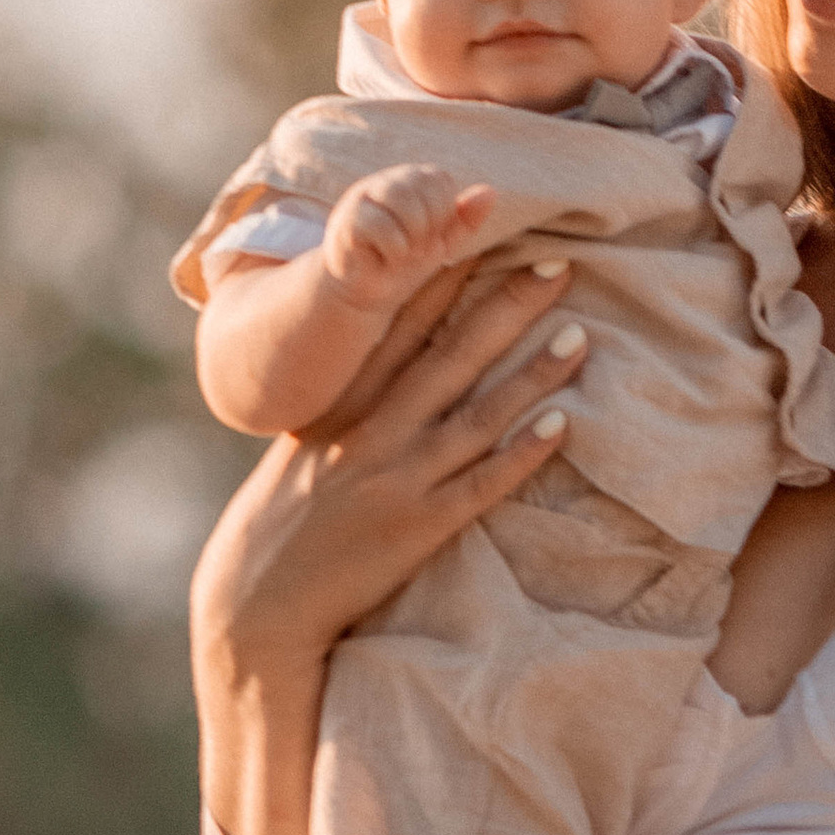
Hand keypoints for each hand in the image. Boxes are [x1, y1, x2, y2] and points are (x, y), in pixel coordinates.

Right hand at [193, 252, 587, 834]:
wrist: (255, 604)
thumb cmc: (279, 520)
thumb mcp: (301, 444)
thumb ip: (341, 401)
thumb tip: (373, 357)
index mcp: (340, 404)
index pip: (397, 326)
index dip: (441, 277)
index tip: (475, 230)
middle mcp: (372, 432)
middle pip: (451, 356)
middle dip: (505, 308)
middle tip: (556, 264)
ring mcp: (398, 479)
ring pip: (478, 415)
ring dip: (533, 374)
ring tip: (580, 335)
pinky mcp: (419, 528)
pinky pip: (481, 485)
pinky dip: (521, 454)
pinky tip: (562, 424)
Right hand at [319, 164, 494, 317]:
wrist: (366, 293)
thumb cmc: (405, 263)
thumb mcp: (443, 243)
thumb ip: (465, 218)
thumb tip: (490, 191)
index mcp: (411, 181)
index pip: (440, 180)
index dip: (443, 213)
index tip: (430, 236)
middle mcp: (385, 182)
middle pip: (423, 188)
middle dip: (428, 227)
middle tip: (415, 247)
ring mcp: (362, 198)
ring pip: (402, 202)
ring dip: (411, 238)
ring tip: (403, 252)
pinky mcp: (346, 221)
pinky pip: (380, 226)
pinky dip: (393, 250)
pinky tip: (386, 258)